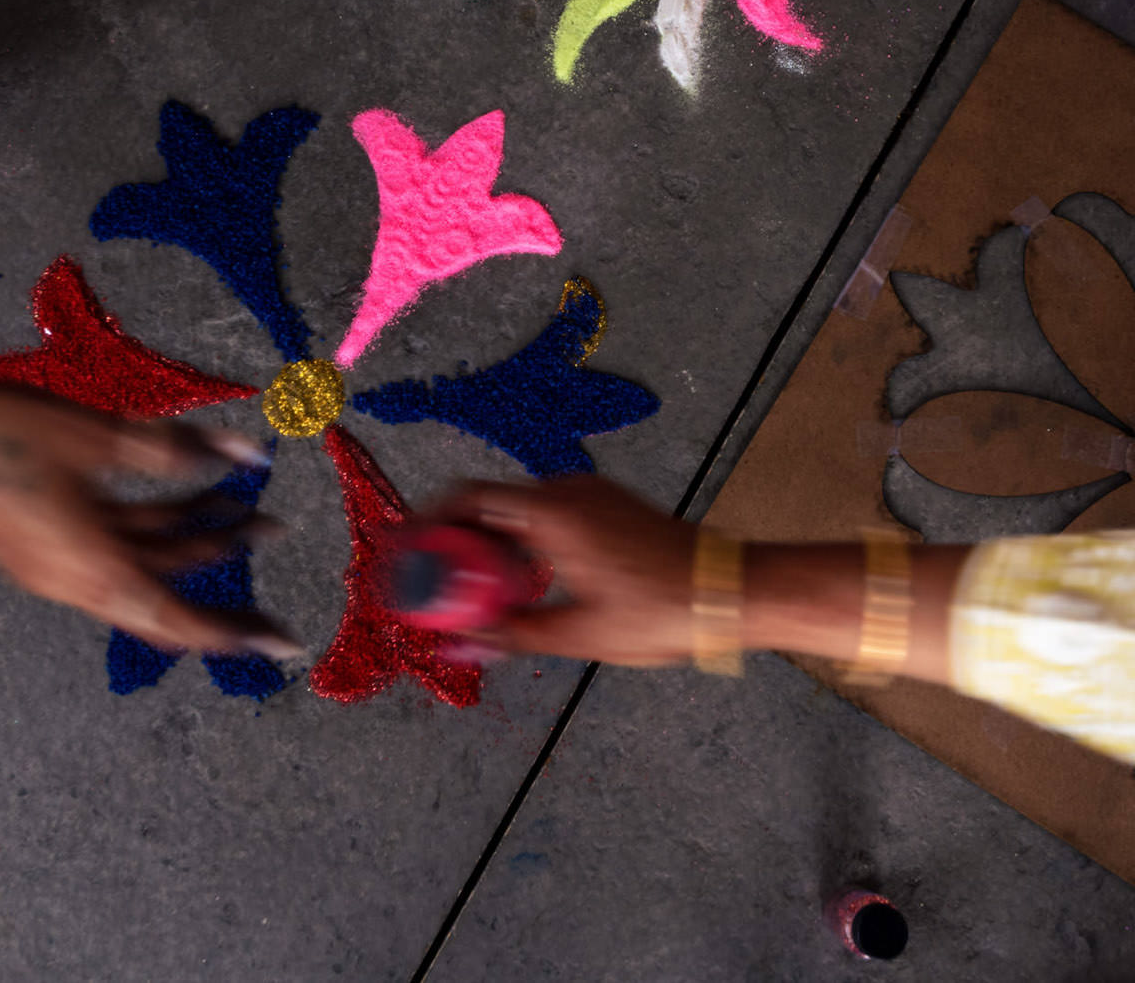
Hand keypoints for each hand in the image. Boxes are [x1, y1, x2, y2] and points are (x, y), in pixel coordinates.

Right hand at [0, 382, 300, 658]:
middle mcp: (74, 579)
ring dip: (195, 540)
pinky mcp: (46, 538)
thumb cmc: (6, 433)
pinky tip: (196, 496)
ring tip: (250, 510)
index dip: (232, 631)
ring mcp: (57, 561)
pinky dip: (156, 527)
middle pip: (166, 596)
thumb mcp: (100, 439)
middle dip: (225, 576)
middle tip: (276, 551)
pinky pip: (115, 543)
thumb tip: (248, 454)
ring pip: (142, 562)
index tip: (280, 642)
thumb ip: (178, 450)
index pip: (175, 618)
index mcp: (90, 568)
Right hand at [431, 478, 698, 665]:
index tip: (405, 551)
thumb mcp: (577, 633)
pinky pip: (547, 515)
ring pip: (519, 511)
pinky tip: (524, 583)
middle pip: (489, 504)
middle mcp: (569, 490)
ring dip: (491, 546)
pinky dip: (523, 542)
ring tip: (475, 592)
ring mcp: (591, 495)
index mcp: (554, 512)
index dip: (427, 523)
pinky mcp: (608, 506)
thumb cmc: (661, 611)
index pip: (467, 498)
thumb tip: (459, 645)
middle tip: (432, 581)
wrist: (729, 592)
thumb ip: (511, 634)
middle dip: (455, 541)